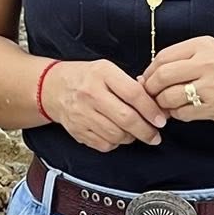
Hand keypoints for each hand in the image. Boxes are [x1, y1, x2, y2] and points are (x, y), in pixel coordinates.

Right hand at [41, 60, 166, 151]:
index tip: (161, 120)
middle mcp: (90, 94)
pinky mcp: (77, 130)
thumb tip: (156, 106)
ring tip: (135, 133)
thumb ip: (130, 85)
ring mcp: (82, 114)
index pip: (133, 94)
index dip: (151, 109)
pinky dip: (115, 143)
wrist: (52, 87)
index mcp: (102, 74)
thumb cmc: (85, 78)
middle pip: (126, 118)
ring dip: (131, 137)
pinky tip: (116, 134)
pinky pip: (104, 144)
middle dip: (146, 131)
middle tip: (155, 135)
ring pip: (117, 134)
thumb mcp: (107, 70)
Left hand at [142, 37, 213, 122]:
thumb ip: (183, 57)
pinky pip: (183, 113)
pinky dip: (176, 114)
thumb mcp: (211, 49)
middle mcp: (205, 64)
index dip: (149, 71)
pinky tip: (181, 110)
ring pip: (169, 97)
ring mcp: (210, 87)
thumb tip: (151, 73)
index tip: (146, 79)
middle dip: (150, 88)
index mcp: (202, 46)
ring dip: (162, 103)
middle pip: (162, 77)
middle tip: (150, 93)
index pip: (162, 57)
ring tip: (165, 103)